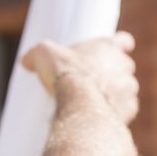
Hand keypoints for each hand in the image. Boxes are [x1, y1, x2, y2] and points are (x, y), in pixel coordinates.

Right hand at [22, 32, 138, 123]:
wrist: (81, 109)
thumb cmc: (66, 76)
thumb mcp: (44, 56)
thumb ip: (37, 54)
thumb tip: (27, 60)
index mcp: (108, 48)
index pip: (123, 40)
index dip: (119, 44)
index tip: (115, 48)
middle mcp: (124, 66)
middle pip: (124, 66)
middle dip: (111, 72)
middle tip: (92, 79)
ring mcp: (128, 89)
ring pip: (126, 88)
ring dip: (115, 92)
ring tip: (94, 100)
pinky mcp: (130, 110)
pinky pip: (126, 109)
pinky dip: (116, 111)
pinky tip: (100, 115)